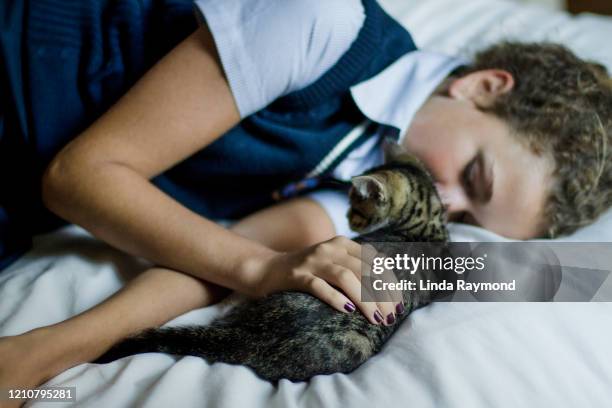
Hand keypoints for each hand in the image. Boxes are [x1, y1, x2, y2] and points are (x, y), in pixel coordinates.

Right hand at [245, 236, 402, 324]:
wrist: (267, 269)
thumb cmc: (308, 272)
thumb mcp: (334, 263)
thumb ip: (357, 270)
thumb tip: (390, 296)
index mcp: (343, 243)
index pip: (374, 261)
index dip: (390, 283)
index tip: (399, 305)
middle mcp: (329, 248)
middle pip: (363, 270)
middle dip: (381, 295)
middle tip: (390, 317)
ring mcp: (312, 261)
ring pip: (345, 277)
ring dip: (364, 299)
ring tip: (375, 319)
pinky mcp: (296, 276)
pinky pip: (318, 286)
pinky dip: (335, 297)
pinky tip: (347, 310)